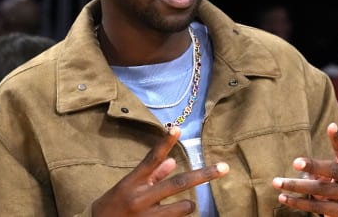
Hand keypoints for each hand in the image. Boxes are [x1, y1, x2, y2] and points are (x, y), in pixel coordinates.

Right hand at [92, 127, 229, 216]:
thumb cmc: (113, 207)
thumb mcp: (127, 187)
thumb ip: (151, 176)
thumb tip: (171, 162)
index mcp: (133, 182)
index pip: (151, 158)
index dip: (165, 143)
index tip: (178, 128)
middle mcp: (141, 198)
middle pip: (177, 184)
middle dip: (203, 175)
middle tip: (224, 168)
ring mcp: (148, 216)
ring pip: (183, 207)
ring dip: (188, 205)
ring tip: (185, 205)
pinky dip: (179, 216)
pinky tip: (173, 215)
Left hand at [272, 123, 337, 216]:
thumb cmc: (335, 182)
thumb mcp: (333, 169)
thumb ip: (320, 164)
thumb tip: (299, 164)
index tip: (332, 126)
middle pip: (331, 171)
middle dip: (313, 166)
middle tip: (295, 163)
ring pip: (320, 190)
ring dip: (296, 186)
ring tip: (277, 183)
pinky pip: (317, 206)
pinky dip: (298, 202)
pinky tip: (283, 198)